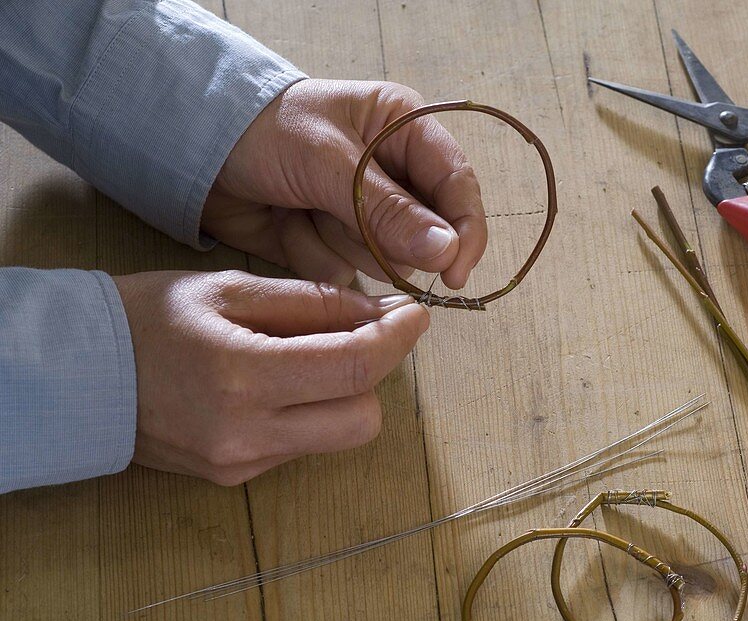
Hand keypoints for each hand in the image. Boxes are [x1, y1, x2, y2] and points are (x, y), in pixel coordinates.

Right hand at [113, 269, 428, 484]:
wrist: (73, 376)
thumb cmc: (146, 318)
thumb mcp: (230, 290)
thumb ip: (312, 303)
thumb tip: (381, 312)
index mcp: (243, 375)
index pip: (357, 367)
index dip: (399, 340)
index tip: (415, 315)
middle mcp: (248, 432)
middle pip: (364, 417)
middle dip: (371, 373)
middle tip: (350, 335)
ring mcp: (241, 463)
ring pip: (339, 436)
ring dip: (342, 395)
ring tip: (301, 357)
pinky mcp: (234, 478)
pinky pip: (303, 447)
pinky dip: (307, 414)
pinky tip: (271, 386)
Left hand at [202, 79, 487, 288]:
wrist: (194, 150)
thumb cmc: (264, 131)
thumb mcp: (329, 161)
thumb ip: (388, 209)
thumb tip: (447, 251)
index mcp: (405, 132)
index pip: (458, 187)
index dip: (465, 232)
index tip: (454, 275)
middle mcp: (394, 175)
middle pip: (423, 235)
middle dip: (376, 235)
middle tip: (329, 212)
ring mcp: (363, 214)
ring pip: (383, 261)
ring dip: (337, 242)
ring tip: (299, 207)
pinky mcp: (333, 244)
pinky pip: (344, 273)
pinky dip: (312, 254)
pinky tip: (285, 224)